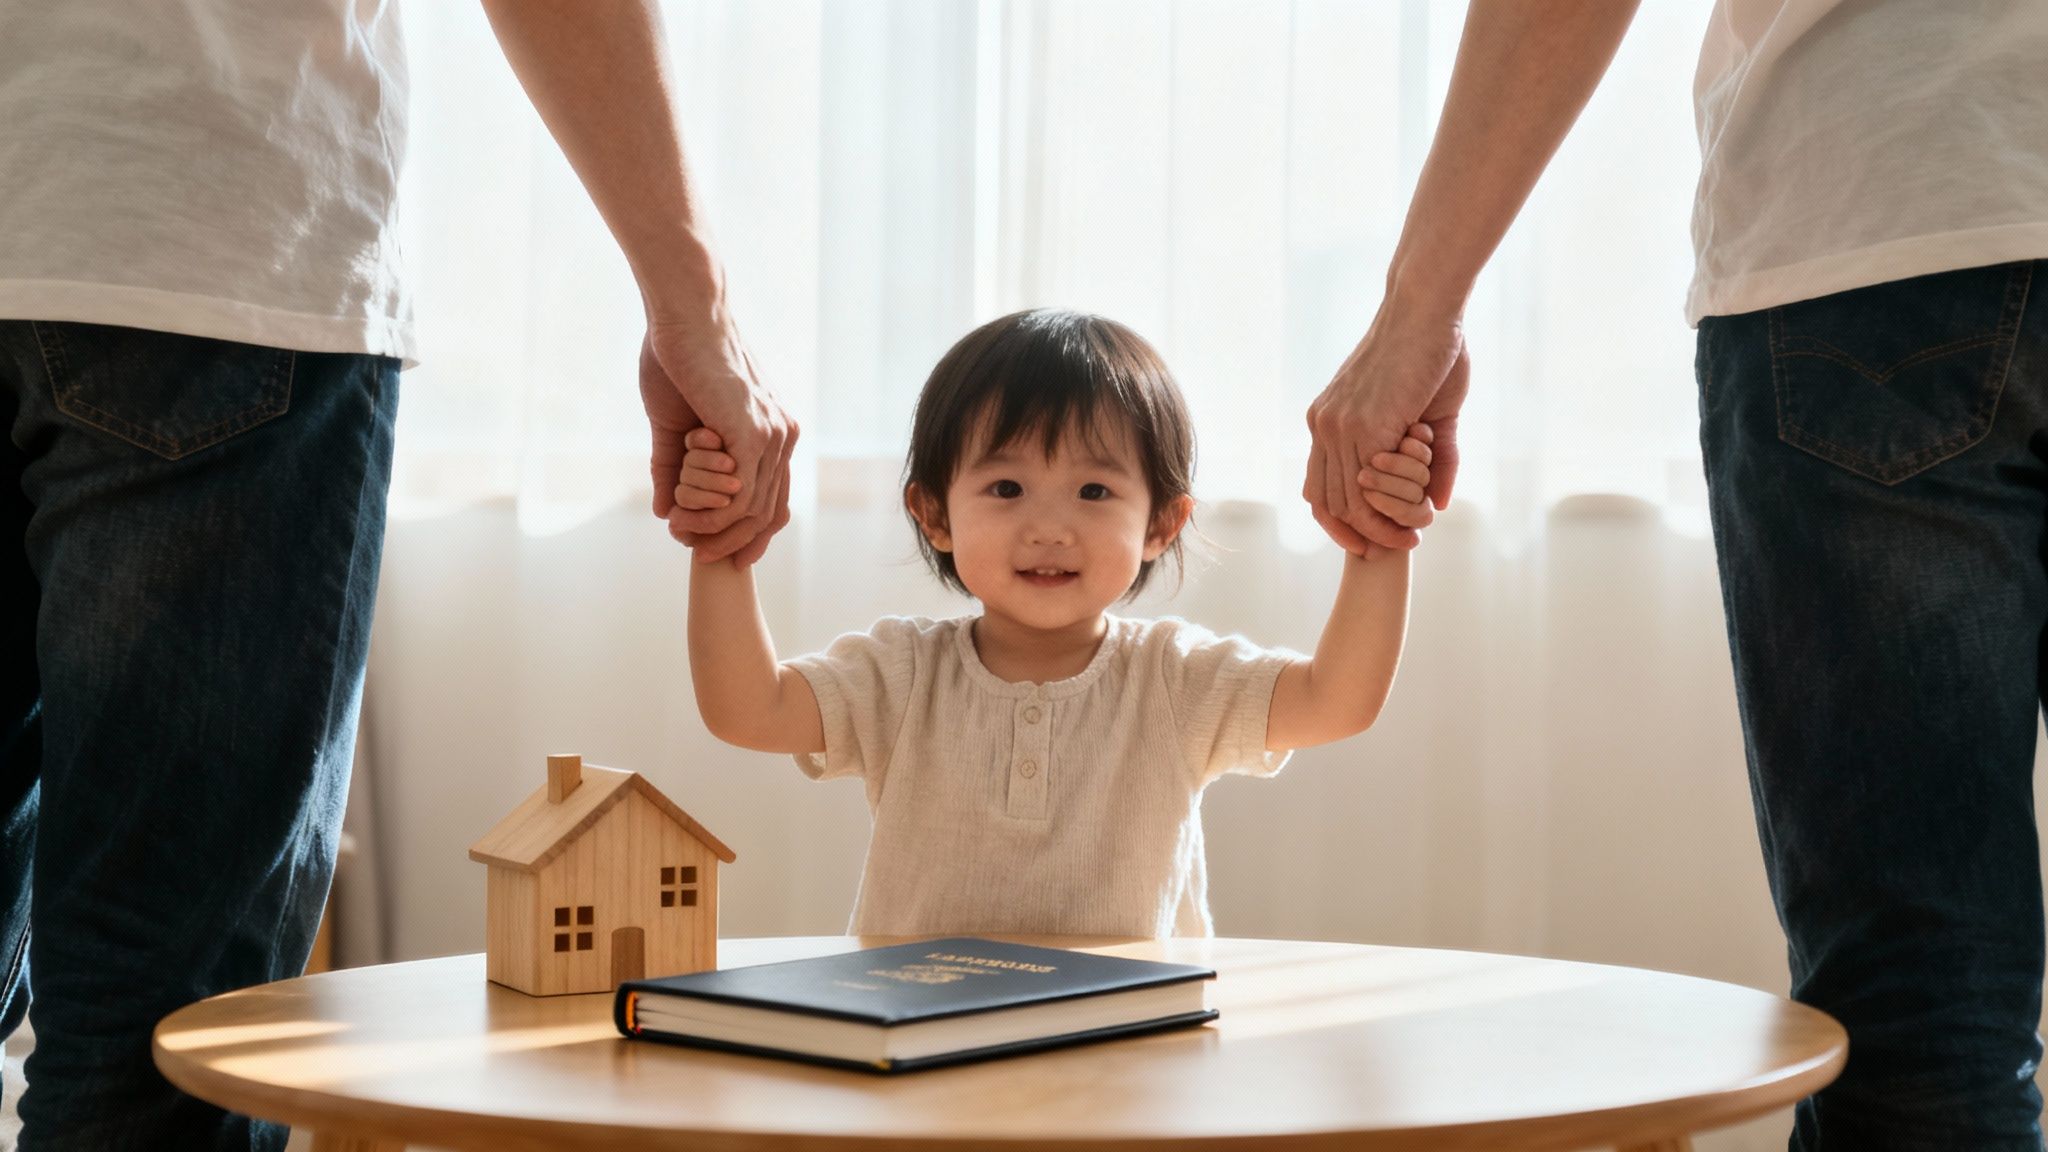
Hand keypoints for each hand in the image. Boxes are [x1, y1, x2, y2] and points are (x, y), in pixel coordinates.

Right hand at [640, 314, 796, 565]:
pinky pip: (740, 497)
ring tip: (681, 534)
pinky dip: (711, 516)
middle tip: (697, 554)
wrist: (685, 317)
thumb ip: (674, 468)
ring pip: (752, 510)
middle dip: (733, 542)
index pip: (775, 498)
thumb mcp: (676, 426)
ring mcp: (773, 436)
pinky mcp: (753, 436)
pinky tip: (683, 518)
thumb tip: (666, 512)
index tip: (722, 554)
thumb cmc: (679, 360)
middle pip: (769, 512)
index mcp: (775, 431)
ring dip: (714, 531)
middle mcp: (784, 436)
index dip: (751, 533)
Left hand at [1305, 300, 1467, 553]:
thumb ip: (1433, 459)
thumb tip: (1436, 505)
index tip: (1368, 540)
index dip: (1340, 520)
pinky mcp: (1363, 426)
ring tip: (1413, 537)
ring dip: (1381, 528)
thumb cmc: (1431, 352)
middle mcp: (1323, 426)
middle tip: (1400, 545)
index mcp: (1327, 420)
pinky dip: (1392, 509)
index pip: (1318, 487)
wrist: (1425, 310)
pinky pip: (1369, 487)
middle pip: (1327, 501)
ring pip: (1349, 500)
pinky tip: (1418, 516)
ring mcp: (1339, 426)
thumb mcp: (1426, 414)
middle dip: (1361, 533)